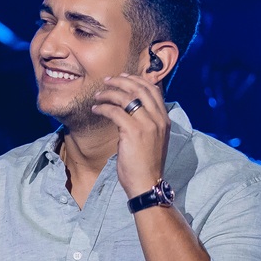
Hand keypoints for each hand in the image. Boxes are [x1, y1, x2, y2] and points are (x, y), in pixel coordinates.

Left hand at [89, 73, 170, 197]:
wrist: (146, 183)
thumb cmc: (145, 164)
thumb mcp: (153, 139)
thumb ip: (146, 123)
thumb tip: (130, 109)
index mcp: (164, 119)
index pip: (153, 90)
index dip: (137, 80)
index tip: (123, 78)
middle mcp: (158, 119)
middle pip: (140, 89)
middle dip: (121, 81)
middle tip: (107, 81)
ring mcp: (147, 124)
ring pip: (126, 97)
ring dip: (109, 93)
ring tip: (98, 96)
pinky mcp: (133, 132)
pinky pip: (115, 112)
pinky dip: (103, 108)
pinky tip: (96, 109)